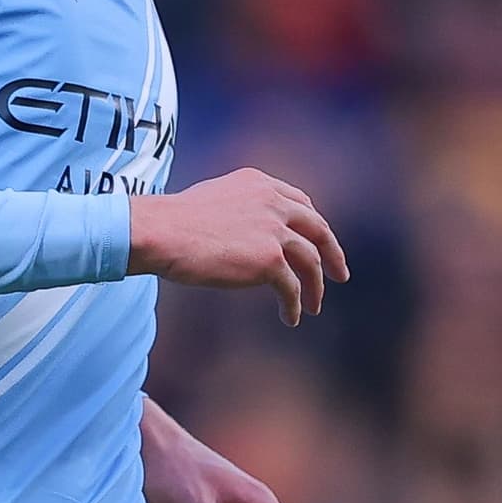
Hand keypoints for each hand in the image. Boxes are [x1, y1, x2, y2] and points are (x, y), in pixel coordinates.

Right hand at [129, 170, 348, 326]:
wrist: (162, 232)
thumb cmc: (173, 222)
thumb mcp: (211, 200)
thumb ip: (236, 208)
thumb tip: (241, 232)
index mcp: (260, 184)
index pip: (300, 203)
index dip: (312, 225)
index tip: (317, 242)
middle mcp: (273, 203)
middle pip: (317, 229)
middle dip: (332, 253)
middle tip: (339, 274)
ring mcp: (274, 231)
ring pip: (310, 261)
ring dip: (315, 287)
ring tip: (313, 307)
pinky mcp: (269, 260)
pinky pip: (291, 287)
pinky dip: (293, 305)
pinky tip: (290, 317)